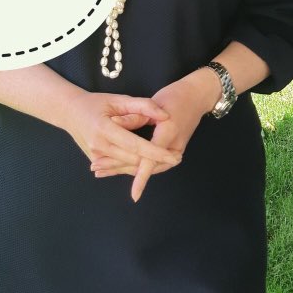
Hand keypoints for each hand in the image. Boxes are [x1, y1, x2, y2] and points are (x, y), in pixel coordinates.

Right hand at [66, 90, 182, 173]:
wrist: (70, 112)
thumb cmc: (95, 102)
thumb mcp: (118, 99)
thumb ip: (141, 106)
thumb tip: (164, 115)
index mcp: (104, 129)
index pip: (136, 145)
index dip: (156, 152)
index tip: (175, 155)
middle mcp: (99, 146)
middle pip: (133, 160)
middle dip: (156, 161)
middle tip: (178, 156)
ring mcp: (96, 156)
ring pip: (128, 166)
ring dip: (147, 165)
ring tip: (168, 159)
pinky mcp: (96, 160)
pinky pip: (120, 166)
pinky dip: (135, 165)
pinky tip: (150, 162)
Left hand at [91, 70, 220, 200]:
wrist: (196, 97)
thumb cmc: (175, 97)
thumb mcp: (154, 102)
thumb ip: (135, 116)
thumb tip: (114, 123)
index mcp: (168, 134)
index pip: (151, 159)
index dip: (142, 178)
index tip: (134, 195)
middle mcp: (173, 148)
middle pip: (145, 166)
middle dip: (119, 169)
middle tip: (95, 169)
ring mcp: (174, 153)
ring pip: (146, 167)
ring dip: (123, 169)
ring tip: (100, 171)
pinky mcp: (170, 154)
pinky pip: (150, 163)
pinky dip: (134, 166)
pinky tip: (116, 167)